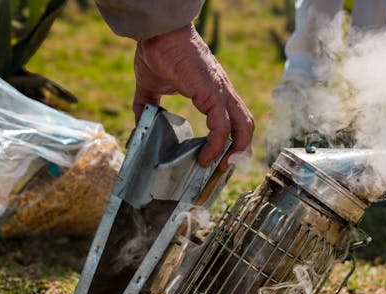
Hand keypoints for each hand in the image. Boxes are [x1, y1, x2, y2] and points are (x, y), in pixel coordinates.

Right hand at [133, 23, 253, 170]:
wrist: (158, 34)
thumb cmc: (157, 53)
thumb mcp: (151, 86)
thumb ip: (148, 106)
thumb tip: (139, 124)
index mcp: (214, 91)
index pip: (235, 118)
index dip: (233, 139)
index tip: (220, 157)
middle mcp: (223, 93)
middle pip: (246, 124)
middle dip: (240, 149)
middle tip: (224, 166)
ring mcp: (221, 92)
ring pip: (243, 126)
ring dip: (236, 150)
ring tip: (220, 166)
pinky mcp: (213, 93)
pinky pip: (222, 127)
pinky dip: (217, 145)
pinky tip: (205, 157)